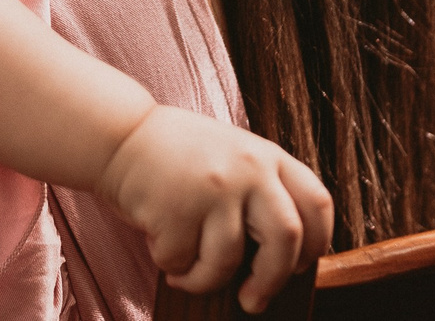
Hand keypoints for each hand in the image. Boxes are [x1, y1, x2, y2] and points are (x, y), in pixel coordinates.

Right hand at [96, 104, 333, 313]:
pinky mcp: (177, 208)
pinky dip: (173, 266)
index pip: (316, 203)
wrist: (118, 134)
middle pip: (286, 239)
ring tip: (186, 274)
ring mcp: (213, 188)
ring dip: (204, 279)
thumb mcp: (230, 155)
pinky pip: (184, 261)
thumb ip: (258, 189)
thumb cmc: (174, 153)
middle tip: (253, 301)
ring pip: (228, 261)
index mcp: (266, 155)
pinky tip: (161, 246)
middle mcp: (247, 169)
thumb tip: (283, 259)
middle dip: (271, 281)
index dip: (316, 243)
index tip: (299, 265)